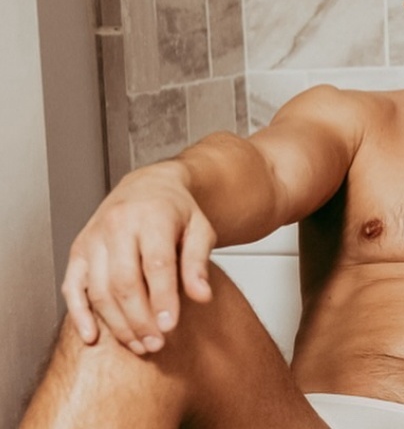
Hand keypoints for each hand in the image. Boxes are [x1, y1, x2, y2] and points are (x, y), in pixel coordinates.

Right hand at [61, 162, 216, 353]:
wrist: (148, 187)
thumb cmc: (176, 211)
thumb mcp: (200, 229)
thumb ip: (199, 262)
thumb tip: (202, 296)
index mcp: (152, 216)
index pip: (156, 264)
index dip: (162, 298)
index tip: (170, 327)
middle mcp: (118, 225)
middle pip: (124, 281)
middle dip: (139, 318)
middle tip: (156, 344)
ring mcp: (94, 238)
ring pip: (99, 289)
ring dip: (117, 323)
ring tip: (139, 344)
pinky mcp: (78, 251)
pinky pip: (72, 287)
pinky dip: (79, 314)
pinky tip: (92, 336)